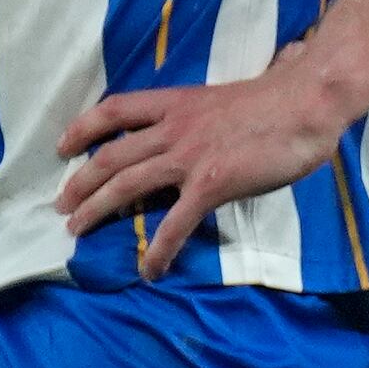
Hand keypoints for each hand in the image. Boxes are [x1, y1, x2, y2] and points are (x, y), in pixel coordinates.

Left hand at [54, 59, 362, 276]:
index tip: (63, 147)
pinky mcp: (211, 184)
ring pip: (126, 186)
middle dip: (79, 184)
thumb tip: (216, 116)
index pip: (114, 111)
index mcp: (176, 104)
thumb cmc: (281, 98)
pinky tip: (149, 269)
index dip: (82, 129)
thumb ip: (208, 112)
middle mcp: (173, 130)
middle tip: (61, 207)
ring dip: (96, 210)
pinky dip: (158, 249)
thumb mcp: (227, 100)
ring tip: (77, 231)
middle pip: (110, 157)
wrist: (307, 103)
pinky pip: (174, 223)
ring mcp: (189, 158)